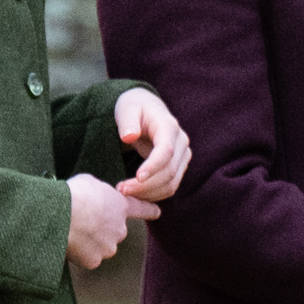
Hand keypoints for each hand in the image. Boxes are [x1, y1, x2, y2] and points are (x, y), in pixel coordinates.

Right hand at [66, 171, 149, 271]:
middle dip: (99, 229)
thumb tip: (95, 200)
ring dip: (88, 241)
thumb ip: (99, 194)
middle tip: (79, 221)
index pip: (140, 208)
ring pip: (99, 246)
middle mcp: (120, 229)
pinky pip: (87, 258)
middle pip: (111, 231)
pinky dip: (78, 253)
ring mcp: (108, 247)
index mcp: (120, 207)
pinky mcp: (94, 260)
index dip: (149, 210)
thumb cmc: (74, 194)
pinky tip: (69, 242)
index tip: (157, 212)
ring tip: (71, 230)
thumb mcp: (90, 183)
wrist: (60, 214)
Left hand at [114, 88, 190, 204]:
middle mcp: (181, 142)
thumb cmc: (134, 108)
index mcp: (169, 126)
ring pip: (172, 184)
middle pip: (170, 172)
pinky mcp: (178, 167)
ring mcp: (182, 156)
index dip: (154, 166)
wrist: (145, 109)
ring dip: (148, 194)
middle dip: (146, 185)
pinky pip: (169, 187)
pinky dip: (153, 195)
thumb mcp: (127, 109)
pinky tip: (134, 195)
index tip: (137, 178)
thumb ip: (128, 121)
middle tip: (121, 190)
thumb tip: (129, 136)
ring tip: (124, 193)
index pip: (167, 151)